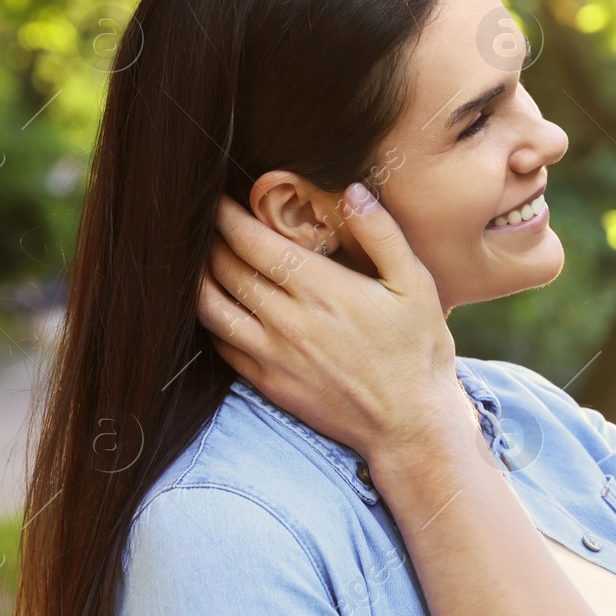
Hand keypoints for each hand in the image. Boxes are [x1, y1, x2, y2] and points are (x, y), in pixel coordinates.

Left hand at [197, 182, 466, 461]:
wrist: (412, 424)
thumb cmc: (419, 350)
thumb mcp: (415, 285)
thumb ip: (382, 234)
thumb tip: (352, 191)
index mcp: (322, 288)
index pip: (252, 240)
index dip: (227, 215)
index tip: (219, 197)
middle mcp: (288, 320)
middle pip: (224, 268)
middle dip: (209, 239)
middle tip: (203, 220)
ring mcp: (273, 355)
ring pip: (211, 307)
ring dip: (197, 278)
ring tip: (198, 258)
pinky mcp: (268, 382)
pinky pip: (222, 345)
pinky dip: (212, 319)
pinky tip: (217, 306)